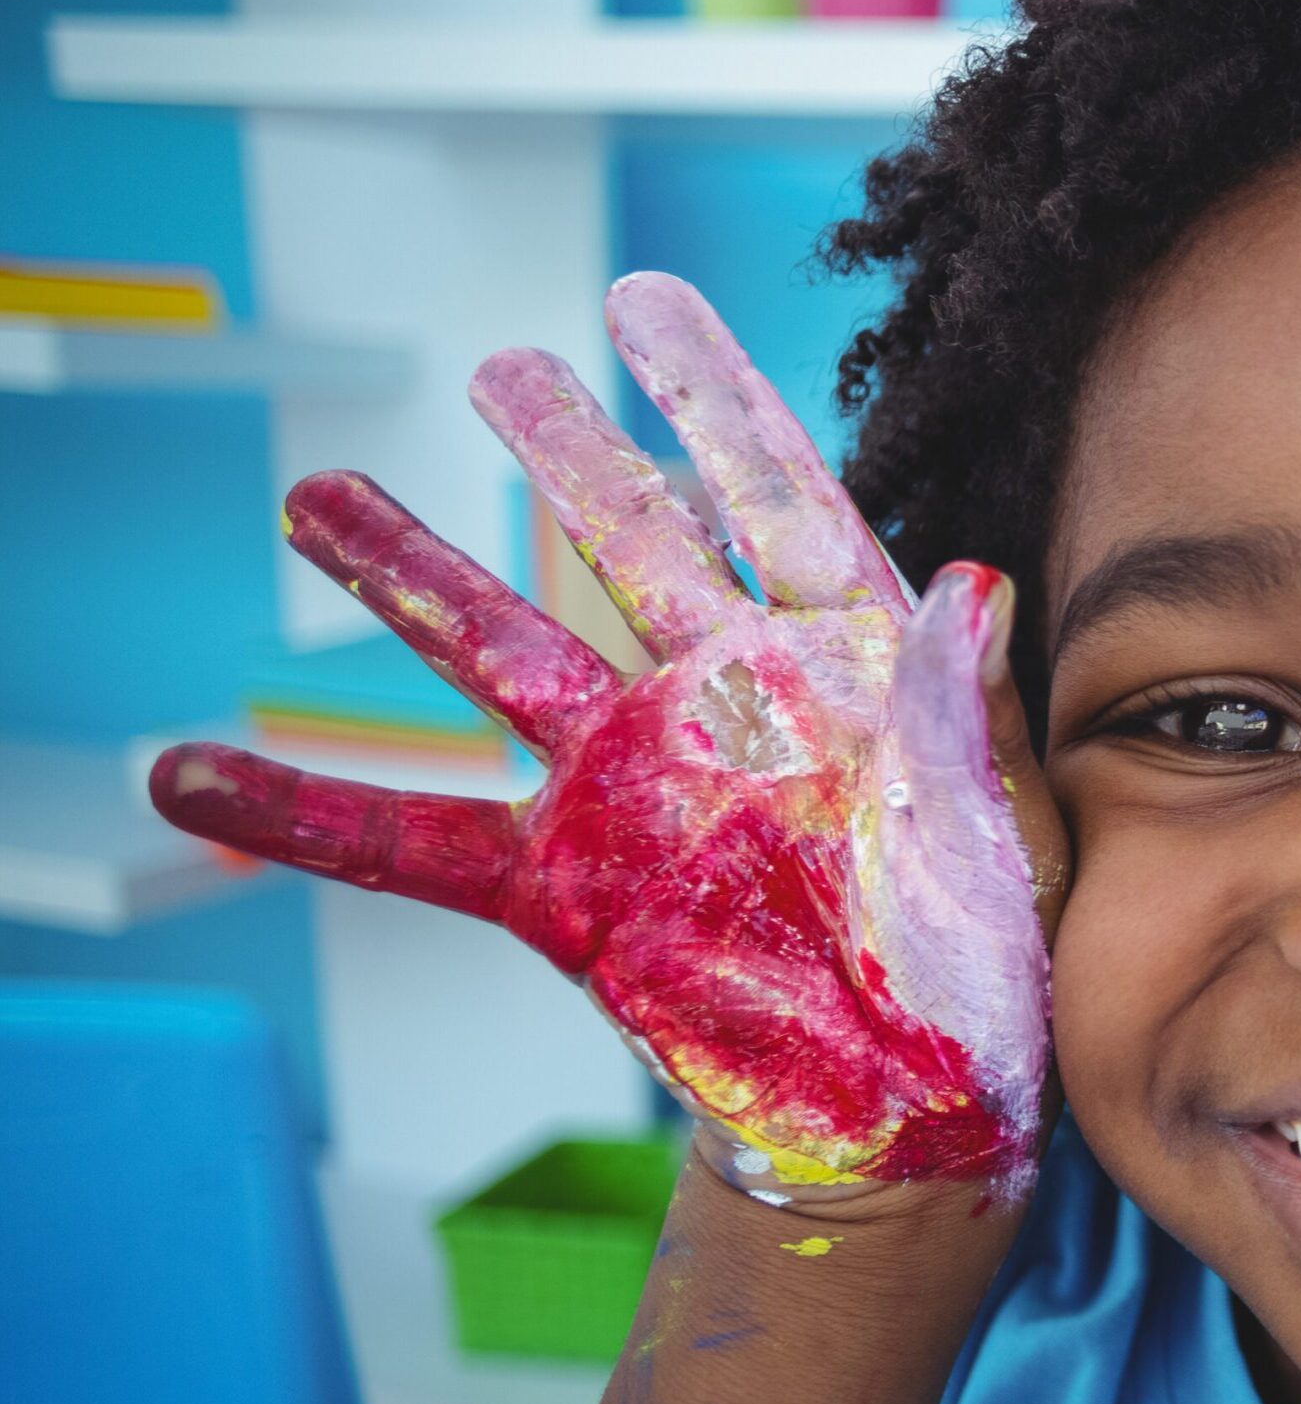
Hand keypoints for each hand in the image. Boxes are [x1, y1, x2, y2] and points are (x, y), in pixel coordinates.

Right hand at [151, 275, 1061, 1198]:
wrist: (915, 1104)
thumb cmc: (986, 967)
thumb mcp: (1007, 840)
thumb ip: (978, 719)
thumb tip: (978, 580)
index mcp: (845, 669)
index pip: (777, 501)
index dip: (712, 397)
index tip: (642, 299)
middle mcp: (724, 702)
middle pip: (629, 545)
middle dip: (567, 454)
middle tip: (499, 368)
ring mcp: (633, 788)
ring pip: (503, 657)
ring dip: (412, 579)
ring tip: (314, 497)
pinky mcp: (567, 888)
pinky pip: (415, 842)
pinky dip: (305, 813)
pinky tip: (190, 772)